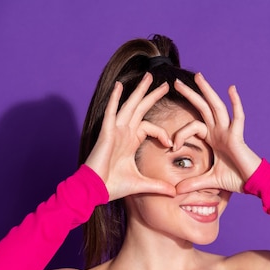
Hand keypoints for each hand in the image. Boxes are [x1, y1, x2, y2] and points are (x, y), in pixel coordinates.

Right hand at [84, 73, 174, 200]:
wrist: (95, 190)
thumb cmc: (113, 186)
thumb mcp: (142, 184)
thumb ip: (158, 186)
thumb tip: (174, 192)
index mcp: (130, 141)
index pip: (150, 127)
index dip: (162, 133)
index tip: (171, 144)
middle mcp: (123, 133)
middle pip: (140, 109)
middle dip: (152, 96)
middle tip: (165, 84)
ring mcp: (115, 131)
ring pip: (129, 106)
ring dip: (139, 92)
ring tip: (148, 77)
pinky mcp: (106, 133)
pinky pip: (111, 113)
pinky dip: (115, 99)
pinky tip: (120, 86)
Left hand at [173, 73, 261, 193]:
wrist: (253, 183)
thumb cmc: (236, 179)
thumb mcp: (209, 180)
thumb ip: (193, 183)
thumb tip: (176, 191)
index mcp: (213, 138)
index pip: (193, 126)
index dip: (180, 134)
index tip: (171, 146)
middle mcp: (220, 131)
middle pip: (203, 108)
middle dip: (190, 95)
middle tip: (176, 83)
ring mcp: (229, 131)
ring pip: (216, 107)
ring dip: (207, 91)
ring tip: (198, 77)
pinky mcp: (238, 136)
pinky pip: (238, 117)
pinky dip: (236, 103)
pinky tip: (231, 88)